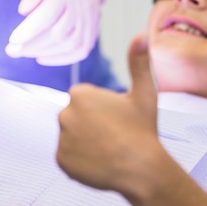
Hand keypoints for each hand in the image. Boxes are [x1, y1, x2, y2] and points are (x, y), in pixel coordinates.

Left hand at [5, 0, 107, 65]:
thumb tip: (23, 11)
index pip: (48, 14)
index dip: (30, 29)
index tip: (12, 39)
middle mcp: (81, 8)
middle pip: (57, 33)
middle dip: (32, 45)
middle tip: (11, 50)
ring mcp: (89, 22)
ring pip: (68, 44)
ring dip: (43, 52)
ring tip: (23, 52)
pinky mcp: (92, 33)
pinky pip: (79, 51)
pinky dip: (60, 59)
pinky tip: (42, 58)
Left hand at [56, 34, 158, 193]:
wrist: (143, 170)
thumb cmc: (144, 130)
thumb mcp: (144, 93)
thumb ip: (139, 61)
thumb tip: (142, 34)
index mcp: (79, 94)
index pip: (85, 101)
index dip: (103, 111)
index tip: (117, 120)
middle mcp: (64, 113)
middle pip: (77, 118)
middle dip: (92, 126)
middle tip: (113, 136)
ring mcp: (62, 139)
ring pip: (73, 138)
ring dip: (86, 143)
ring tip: (108, 150)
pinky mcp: (61, 161)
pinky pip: (69, 158)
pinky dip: (81, 161)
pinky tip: (99, 163)